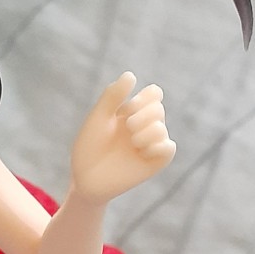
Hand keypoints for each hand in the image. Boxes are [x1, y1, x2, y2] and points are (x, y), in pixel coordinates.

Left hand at [70, 72, 175, 203]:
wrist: (85, 178)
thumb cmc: (89, 147)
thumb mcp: (98, 118)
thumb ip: (112, 96)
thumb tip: (131, 74)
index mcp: (131, 113)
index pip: (154, 94)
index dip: (146, 96)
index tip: (127, 107)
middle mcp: (143, 127)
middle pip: (158, 108)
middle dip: (142, 114)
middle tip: (127, 127)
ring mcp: (150, 145)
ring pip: (161, 127)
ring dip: (146, 131)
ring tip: (132, 142)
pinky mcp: (155, 162)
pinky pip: (169, 148)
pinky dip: (157, 145)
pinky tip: (142, 150)